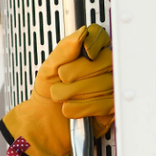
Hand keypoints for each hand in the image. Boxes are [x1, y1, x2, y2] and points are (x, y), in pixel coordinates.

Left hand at [0, 23, 113, 155]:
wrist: (44, 121)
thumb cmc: (48, 93)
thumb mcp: (49, 67)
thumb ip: (64, 49)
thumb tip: (82, 34)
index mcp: (89, 54)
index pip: (102, 37)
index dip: (96, 42)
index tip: (86, 51)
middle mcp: (103, 69)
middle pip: (105, 60)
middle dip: (79, 71)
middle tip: (63, 78)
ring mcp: (110, 88)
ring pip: (104, 83)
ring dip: (76, 91)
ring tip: (60, 96)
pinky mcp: (111, 108)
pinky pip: (105, 103)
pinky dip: (84, 107)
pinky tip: (70, 109)